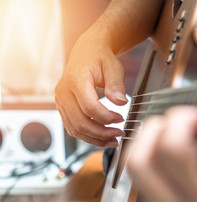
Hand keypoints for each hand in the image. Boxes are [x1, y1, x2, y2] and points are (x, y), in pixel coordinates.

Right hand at [55, 27, 126, 146]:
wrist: (87, 52)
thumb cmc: (100, 58)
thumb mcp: (113, 67)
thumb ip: (116, 85)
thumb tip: (121, 102)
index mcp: (76, 79)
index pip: (89, 107)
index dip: (106, 117)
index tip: (121, 119)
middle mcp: (63, 92)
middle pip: (80, 121)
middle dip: (102, 132)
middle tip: (119, 134)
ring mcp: (61, 101)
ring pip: (75, 128)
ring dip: (95, 138)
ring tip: (113, 140)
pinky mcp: (63, 108)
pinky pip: (73, 127)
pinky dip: (88, 136)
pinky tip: (102, 138)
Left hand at [127, 106, 196, 201]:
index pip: (173, 152)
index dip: (180, 121)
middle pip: (139, 162)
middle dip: (153, 129)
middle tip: (178, 121)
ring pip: (138, 174)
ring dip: (150, 144)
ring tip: (175, 134)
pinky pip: (150, 184)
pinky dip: (156, 161)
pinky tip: (178, 154)